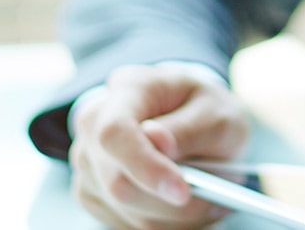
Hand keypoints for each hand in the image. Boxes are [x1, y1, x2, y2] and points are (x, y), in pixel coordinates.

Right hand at [67, 62, 249, 229]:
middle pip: (116, 180)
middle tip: (212, 202)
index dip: (144, 166)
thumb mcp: (217, 113)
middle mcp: (95, 119)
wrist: (194, 121)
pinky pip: (120, 221)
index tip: (181, 191)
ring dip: (168, 215)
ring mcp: (87, 156)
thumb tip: (157, 140)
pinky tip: (178, 204)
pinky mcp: (90, 189)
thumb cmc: (206, 112)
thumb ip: (189, 127)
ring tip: (203, 198)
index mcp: (129, 88)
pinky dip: (157, 221)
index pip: (115, 131)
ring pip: (121, 207)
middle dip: (167, 202)